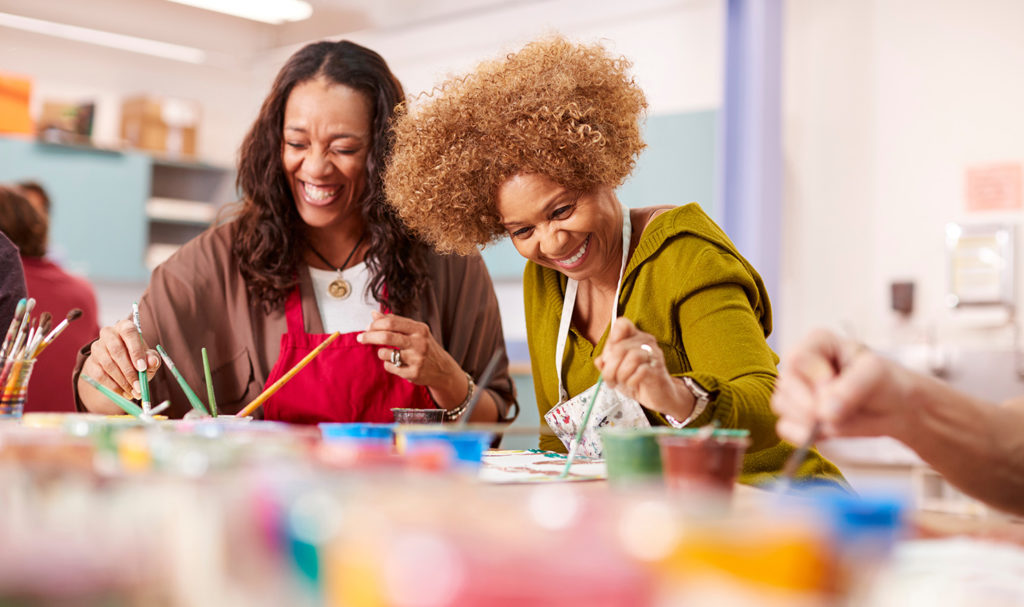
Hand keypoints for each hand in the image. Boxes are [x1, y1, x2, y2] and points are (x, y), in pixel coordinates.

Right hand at [81, 318, 160, 400]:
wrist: (119, 367)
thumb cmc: (137, 358)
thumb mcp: (148, 358)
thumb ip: (153, 359)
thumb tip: (152, 361)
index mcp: (125, 327)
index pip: (129, 333)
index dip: (136, 350)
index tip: (143, 368)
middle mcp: (108, 333)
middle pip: (117, 350)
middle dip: (129, 371)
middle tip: (139, 386)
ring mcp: (97, 347)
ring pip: (108, 364)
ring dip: (122, 381)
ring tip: (134, 392)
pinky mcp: (91, 362)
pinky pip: (100, 375)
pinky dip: (114, 386)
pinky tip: (124, 393)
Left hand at [357, 311, 464, 401]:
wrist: (443, 369)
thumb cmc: (424, 346)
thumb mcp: (414, 331)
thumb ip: (394, 322)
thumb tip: (374, 313)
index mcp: (419, 329)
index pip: (390, 322)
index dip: (375, 324)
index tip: (367, 328)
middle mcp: (419, 343)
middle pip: (386, 337)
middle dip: (369, 337)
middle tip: (360, 338)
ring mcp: (417, 359)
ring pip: (385, 353)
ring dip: (381, 353)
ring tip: (387, 353)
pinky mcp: (413, 373)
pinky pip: (389, 367)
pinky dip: (388, 364)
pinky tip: (396, 364)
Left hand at [594, 317, 692, 419]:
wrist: (660, 396)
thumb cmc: (638, 381)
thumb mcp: (617, 373)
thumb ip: (606, 365)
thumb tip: (599, 360)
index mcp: (634, 338)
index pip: (623, 324)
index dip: (612, 337)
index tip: (608, 356)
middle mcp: (646, 342)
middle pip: (620, 347)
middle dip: (609, 367)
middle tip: (610, 379)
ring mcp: (654, 355)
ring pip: (632, 357)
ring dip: (620, 374)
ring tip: (620, 382)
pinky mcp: (658, 370)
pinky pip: (641, 371)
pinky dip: (631, 380)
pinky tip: (631, 384)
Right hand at [771, 328, 913, 443]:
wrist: (894, 407)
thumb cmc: (884, 381)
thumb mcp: (875, 374)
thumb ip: (851, 389)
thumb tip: (823, 413)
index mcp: (816, 344)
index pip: (798, 358)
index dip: (815, 377)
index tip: (837, 386)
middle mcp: (800, 366)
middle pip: (785, 384)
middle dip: (808, 404)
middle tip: (833, 415)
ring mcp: (797, 392)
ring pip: (782, 405)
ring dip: (804, 420)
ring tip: (832, 423)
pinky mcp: (798, 416)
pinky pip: (785, 427)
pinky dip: (798, 434)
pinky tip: (817, 435)